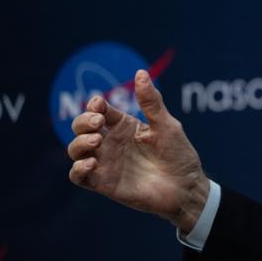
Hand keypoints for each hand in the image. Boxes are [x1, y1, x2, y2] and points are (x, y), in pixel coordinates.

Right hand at [66, 69, 208, 232]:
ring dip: (78, 143)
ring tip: (96, 141)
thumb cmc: (179, 155)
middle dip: (82, 121)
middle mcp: (111, 143)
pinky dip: (77, 169)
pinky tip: (91, 163)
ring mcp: (105, 163)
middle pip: (81, 127)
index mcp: (124, 126)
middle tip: (98, 122)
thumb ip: (151, 102)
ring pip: (75, 150)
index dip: (95, 105)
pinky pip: (78, 176)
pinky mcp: (103, 183)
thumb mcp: (166, 125)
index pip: (99, 110)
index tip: (100, 105)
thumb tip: (140, 72)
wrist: (186, 187)